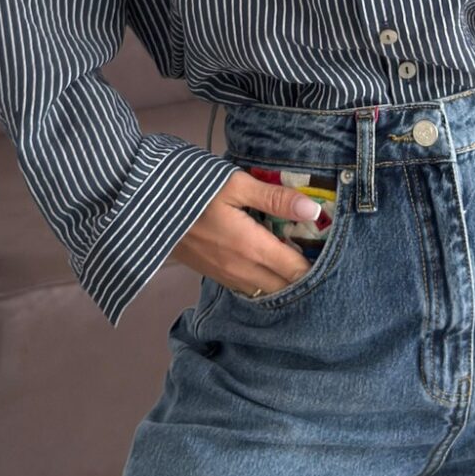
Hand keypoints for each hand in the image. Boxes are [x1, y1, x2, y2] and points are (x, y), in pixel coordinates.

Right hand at [174, 170, 323, 297]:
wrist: (142, 204)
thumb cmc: (190, 187)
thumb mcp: (235, 183)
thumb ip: (276, 199)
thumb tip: (314, 212)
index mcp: (250, 247)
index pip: (296, 271)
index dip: (318, 268)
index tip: (332, 254)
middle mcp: (240, 269)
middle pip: (285, 287)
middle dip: (304, 277)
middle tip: (319, 256)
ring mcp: (224, 275)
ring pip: (266, 292)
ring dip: (284, 282)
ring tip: (296, 259)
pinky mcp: (212, 275)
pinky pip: (248, 288)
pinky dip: (264, 282)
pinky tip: (268, 263)